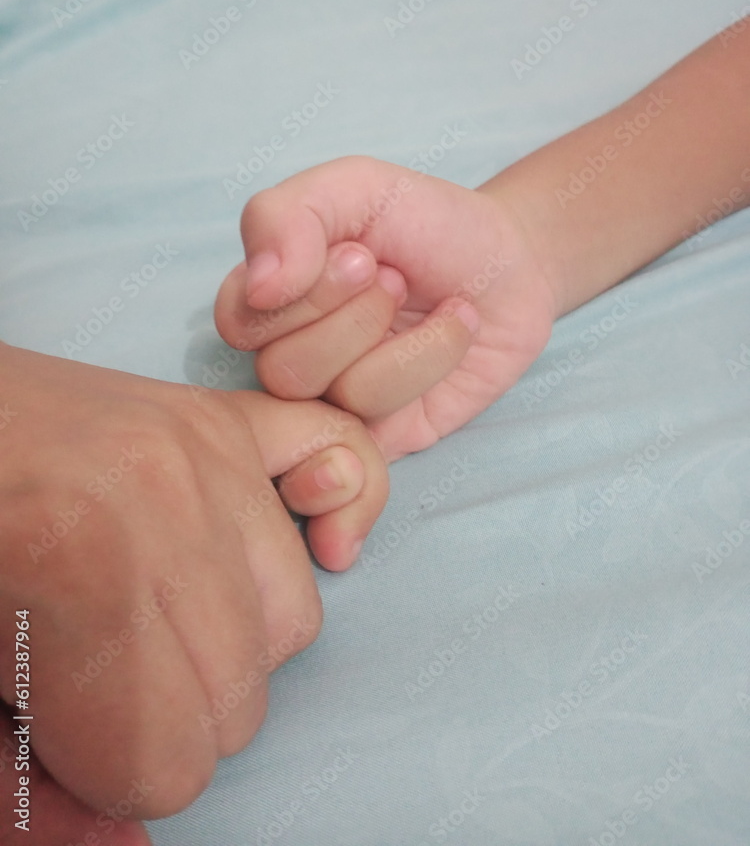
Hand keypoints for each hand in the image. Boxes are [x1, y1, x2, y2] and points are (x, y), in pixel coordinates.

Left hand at [0, 344, 386, 843]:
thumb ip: (24, 798)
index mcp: (81, 581)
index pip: (165, 764)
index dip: (111, 769)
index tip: (69, 733)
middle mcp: (167, 508)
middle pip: (239, 700)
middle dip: (172, 721)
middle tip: (107, 683)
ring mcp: (209, 452)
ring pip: (291, 617)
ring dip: (236, 646)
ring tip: (164, 618)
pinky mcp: (228, 418)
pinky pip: (342, 454)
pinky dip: (346, 505)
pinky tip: (314, 538)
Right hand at [215, 156, 556, 459]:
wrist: (512, 259)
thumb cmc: (425, 222)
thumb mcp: (352, 187)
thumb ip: (283, 216)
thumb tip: (258, 288)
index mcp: (271, 301)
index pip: (239, 322)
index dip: (305, 293)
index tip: (364, 252)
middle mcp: (294, 356)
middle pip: (282, 370)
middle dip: (356, 314)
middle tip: (398, 277)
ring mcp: (339, 401)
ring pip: (338, 396)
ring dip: (400, 337)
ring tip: (431, 300)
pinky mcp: (388, 434)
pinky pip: (385, 428)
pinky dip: (432, 361)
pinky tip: (458, 326)